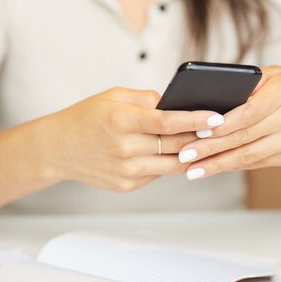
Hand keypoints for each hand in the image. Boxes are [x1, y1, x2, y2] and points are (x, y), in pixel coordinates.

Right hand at [37, 87, 225, 191]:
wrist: (57, 148)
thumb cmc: (87, 116)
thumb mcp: (113, 96)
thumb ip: (146, 98)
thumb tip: (177, 104)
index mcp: (121, 120)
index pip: (167, 121)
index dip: (196, 119)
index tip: (218, 116)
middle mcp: (124, 148)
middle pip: (176, 145)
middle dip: (202, 137)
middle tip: (223, 129)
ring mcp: (126, 171)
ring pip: (173, 165)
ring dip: (193, 154)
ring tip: (210, 142)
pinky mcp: (126, 185)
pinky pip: (158, 173)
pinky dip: (170, 163)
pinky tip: (182, 153)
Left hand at [176, 66, 280, 178]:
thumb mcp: (278, 75)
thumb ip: (248, 83)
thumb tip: (210, 98)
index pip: (248, 111)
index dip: (222, 124)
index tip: (198, 130)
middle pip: (244, 136)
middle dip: (211, 148)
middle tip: (184, 155)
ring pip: (249, 155)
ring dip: (217, 164)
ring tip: (192, 169)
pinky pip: (257, 163)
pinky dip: (232, 166)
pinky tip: (213, 168)